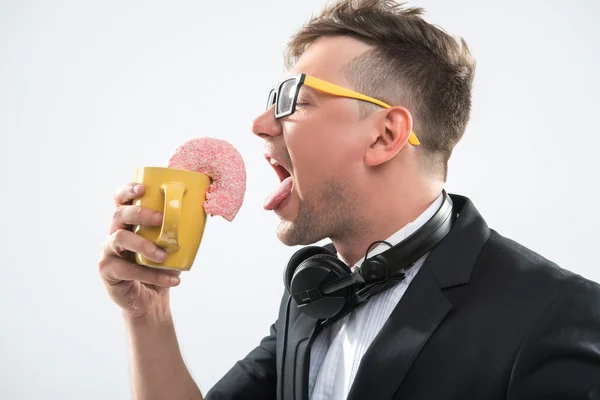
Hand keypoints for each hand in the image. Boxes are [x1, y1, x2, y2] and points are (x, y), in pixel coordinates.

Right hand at [99, 183, 180, 318]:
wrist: (152, 298)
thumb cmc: (161, 266)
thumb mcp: (172, 245)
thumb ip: (181, 229)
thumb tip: (206, 209)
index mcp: (128, 223)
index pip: (120, 200)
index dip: (128, 191)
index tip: (143, 188)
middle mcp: (114, 233)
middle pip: (119, 214)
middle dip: (140, 213)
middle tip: (161, 219)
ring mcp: (108, 252)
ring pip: (120, 239)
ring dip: (145, 245)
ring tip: (164, 256)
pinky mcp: (107, 271)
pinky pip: (127, 269)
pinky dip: (152, 274)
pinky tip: (172, 279)